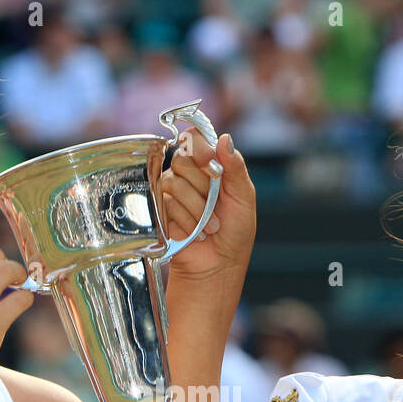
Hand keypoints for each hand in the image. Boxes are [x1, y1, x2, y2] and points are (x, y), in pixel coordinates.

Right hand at [159, 130, 255, 289]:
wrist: (220, 264)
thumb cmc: (235, 231)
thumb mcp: (244, 196)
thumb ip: (235, 167)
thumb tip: (225, 138)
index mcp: (210, 164)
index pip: (194, 137)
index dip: (200, 148)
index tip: (212, 166)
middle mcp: (187, 174)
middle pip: (182, 159)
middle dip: (204, 186)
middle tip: (217, 204)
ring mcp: (170, 191)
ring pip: (175, 182)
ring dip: (198, 209)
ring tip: (211, 227)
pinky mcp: (159, 210)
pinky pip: (167, 203)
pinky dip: (187, 220)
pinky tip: (197, 233)